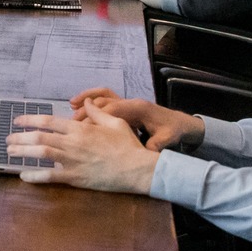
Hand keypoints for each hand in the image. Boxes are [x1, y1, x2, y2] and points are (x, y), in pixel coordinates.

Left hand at [8, 98, 160, 193]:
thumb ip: (96, 112)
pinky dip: (35, 176)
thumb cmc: (128, 145)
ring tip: (10, 152)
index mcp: (80, 128)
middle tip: (7, 139)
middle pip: (39, 136)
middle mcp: (73, 143)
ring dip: (22, 152)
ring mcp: (73, 161)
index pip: (48, 121)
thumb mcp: (115, 122)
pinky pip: (50, 176)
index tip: (18, 120)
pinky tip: (23, 175)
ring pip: (40, 153)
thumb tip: (85, 102)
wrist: (137, 169)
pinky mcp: (76, 177)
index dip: (30, 119)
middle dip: (20, 137)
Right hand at [69, 88, 204, 151]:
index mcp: (139, 109)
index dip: (97, 117)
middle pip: (104, 102)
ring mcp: (127, 103)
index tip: (83, 127)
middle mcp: (130, 102)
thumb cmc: (172, 130)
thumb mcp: (166, 138)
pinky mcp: (125, 106)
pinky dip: (92, 100)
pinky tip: (80, 106)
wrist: (180, 123)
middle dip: (87, 110)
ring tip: (71, 106)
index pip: (113, 110)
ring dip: (87, 100)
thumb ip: (154, 144)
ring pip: (103, 97)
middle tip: (71, 121)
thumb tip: (146, 152)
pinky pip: (105, 99)